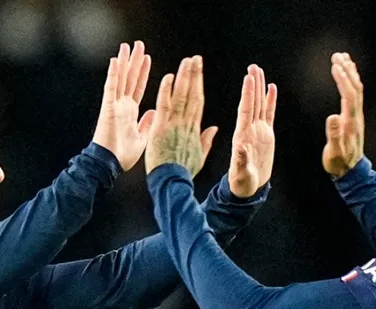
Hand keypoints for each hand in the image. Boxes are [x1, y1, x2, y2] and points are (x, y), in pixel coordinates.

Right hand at [92, 41, 154, 170]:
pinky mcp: (108, 107)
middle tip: (138, 44)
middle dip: (134, 62)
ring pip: (120, 78)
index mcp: (130, 112)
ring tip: (128, 46)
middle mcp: (122, 105)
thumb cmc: (123, 156)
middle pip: (130, 78)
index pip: (138, 88)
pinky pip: (111, 87)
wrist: (110, 164)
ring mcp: (114, 105)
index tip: (148, 59)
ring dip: (124, 62)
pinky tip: (116, 60)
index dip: (143, 73)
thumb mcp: (142, 138)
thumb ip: (147, 124)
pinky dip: (113, 74)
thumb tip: (154, 112)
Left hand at [144, 56, 217, 175]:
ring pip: (181, 96)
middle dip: (194, 75)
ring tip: (187, 61)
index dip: (199, 85)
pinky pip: (164, 106)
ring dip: (184, 77)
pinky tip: (169, 77)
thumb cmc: (183, 172)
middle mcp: (186, 124)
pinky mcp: (161, 128)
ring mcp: (174, 125)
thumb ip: (206, 140)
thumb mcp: (199, 157)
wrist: (172, 182)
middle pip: (192, 94)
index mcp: (194, 130)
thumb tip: (214, 128)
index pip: (198, 102)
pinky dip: (167, 91)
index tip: (199, 71)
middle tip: (196, 58)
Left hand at [228, 65, 276, 197]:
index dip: (247, 94)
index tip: (248, 78)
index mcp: (242, 136)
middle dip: (253, 85)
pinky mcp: (266, 135)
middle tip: (253, 67)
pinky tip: (271, 88)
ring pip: (260, 105)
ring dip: (259, 88)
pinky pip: (269, 114)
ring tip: (259, 71)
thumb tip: (241, 148)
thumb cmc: (241, 182)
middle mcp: (249, 130)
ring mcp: (258, 131)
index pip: (245, 110)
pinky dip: (270, 101)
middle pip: (252, 103)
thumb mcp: (240, 172)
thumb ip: (241, 160)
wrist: (248, 188)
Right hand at [322, 53, 364, 178]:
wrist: (350, 171)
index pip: (348, 95)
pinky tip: (346, 75)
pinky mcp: (354, 118)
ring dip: (350, 72)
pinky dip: (351, 81)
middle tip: (337, 56)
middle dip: (347, 70)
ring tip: (342, 58)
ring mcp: (356, 116)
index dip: (343, 80)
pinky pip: (354, 95)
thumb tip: (333, 116)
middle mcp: (356, 116)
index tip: (335, 66)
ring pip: (357, 89)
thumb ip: (334, 134)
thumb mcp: (334, 151)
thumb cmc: (339, 162)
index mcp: (350, 122)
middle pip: (355, 88)